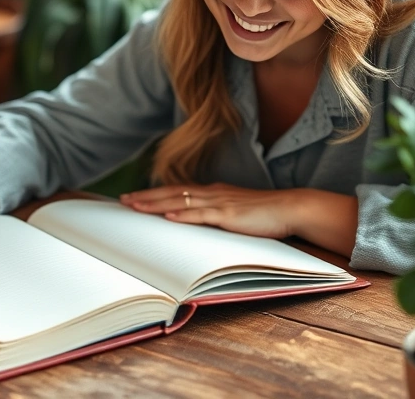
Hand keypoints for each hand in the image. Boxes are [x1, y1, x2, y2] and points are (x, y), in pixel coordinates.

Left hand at [118, 183, 295, 238]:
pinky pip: (202, 215)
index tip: (134, 197)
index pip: (177, 191)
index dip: (154, 194)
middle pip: (172, 193)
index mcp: (213, 193)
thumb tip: (197, 223)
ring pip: (181, 202)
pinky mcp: (229, 215)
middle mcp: (212, 193)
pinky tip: (169, 218)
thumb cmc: (265, 213)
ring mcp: (220, 203)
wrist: (290, 208)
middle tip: (123, 201)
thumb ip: (216, 215)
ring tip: (135, 207)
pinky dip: (184, 216)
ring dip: (156, 204)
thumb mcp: (235, 212)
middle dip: (146, 197)